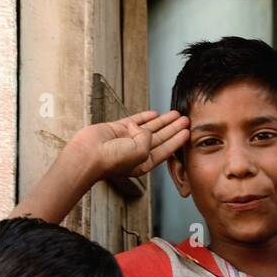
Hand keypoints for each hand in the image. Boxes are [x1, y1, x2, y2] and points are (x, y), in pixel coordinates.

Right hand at [71, 110, 189, 181]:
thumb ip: (147, 139)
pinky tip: (154, 113)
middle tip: (186, 120)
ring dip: (163, 121)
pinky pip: (135, 120)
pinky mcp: (118, 129)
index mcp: (144, 162)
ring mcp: (127, 139)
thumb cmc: (112, 160)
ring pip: (150, 127)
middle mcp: (137, 151)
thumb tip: (143, 129)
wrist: (88, 154)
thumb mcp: (140, 152)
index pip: (166, 150)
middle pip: (161, 137)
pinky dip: (145, 116)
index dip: (177, 140)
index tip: (188, 132)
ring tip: (175, 114)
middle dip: (174, 128)